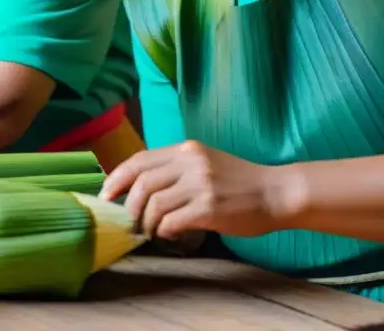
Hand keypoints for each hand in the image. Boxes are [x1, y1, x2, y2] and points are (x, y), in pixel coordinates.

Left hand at [100, 140, 286, 240]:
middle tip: (128, 221)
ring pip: (153, 204)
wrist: (277, 192)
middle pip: (141, 182)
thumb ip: (177, 170)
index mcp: (186, 150)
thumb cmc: (240, 182)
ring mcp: (201, 184)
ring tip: (150, 231)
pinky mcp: (210, 208)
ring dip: (146, 222)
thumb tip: (140, 187)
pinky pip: (172, 220)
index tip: (106, 194)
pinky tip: (168, 234)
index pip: (140, 160)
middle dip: (128, 205)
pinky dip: (163, 230)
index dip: (117, 178)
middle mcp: (191, 163)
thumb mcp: (206, 163)